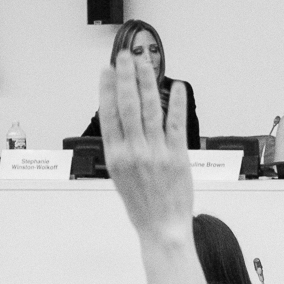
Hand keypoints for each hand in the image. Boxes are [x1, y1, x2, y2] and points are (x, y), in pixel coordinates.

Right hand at [97, 51, 192, 237]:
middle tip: (124, 55)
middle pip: (127, 105)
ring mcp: (156, 153)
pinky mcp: (177, 156)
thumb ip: (120, 148)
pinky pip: (176, 124)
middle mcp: (133, 151)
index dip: (106, 88)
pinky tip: (176, 86)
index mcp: (115, 156)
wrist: (162, 228)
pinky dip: (176, 103)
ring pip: (150, 109)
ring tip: (146, 63)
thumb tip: (120, 121)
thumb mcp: (119, 176)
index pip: (108, 114)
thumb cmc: (141, 205)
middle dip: (125, 76)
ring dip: (148, 82)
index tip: (106, 70)